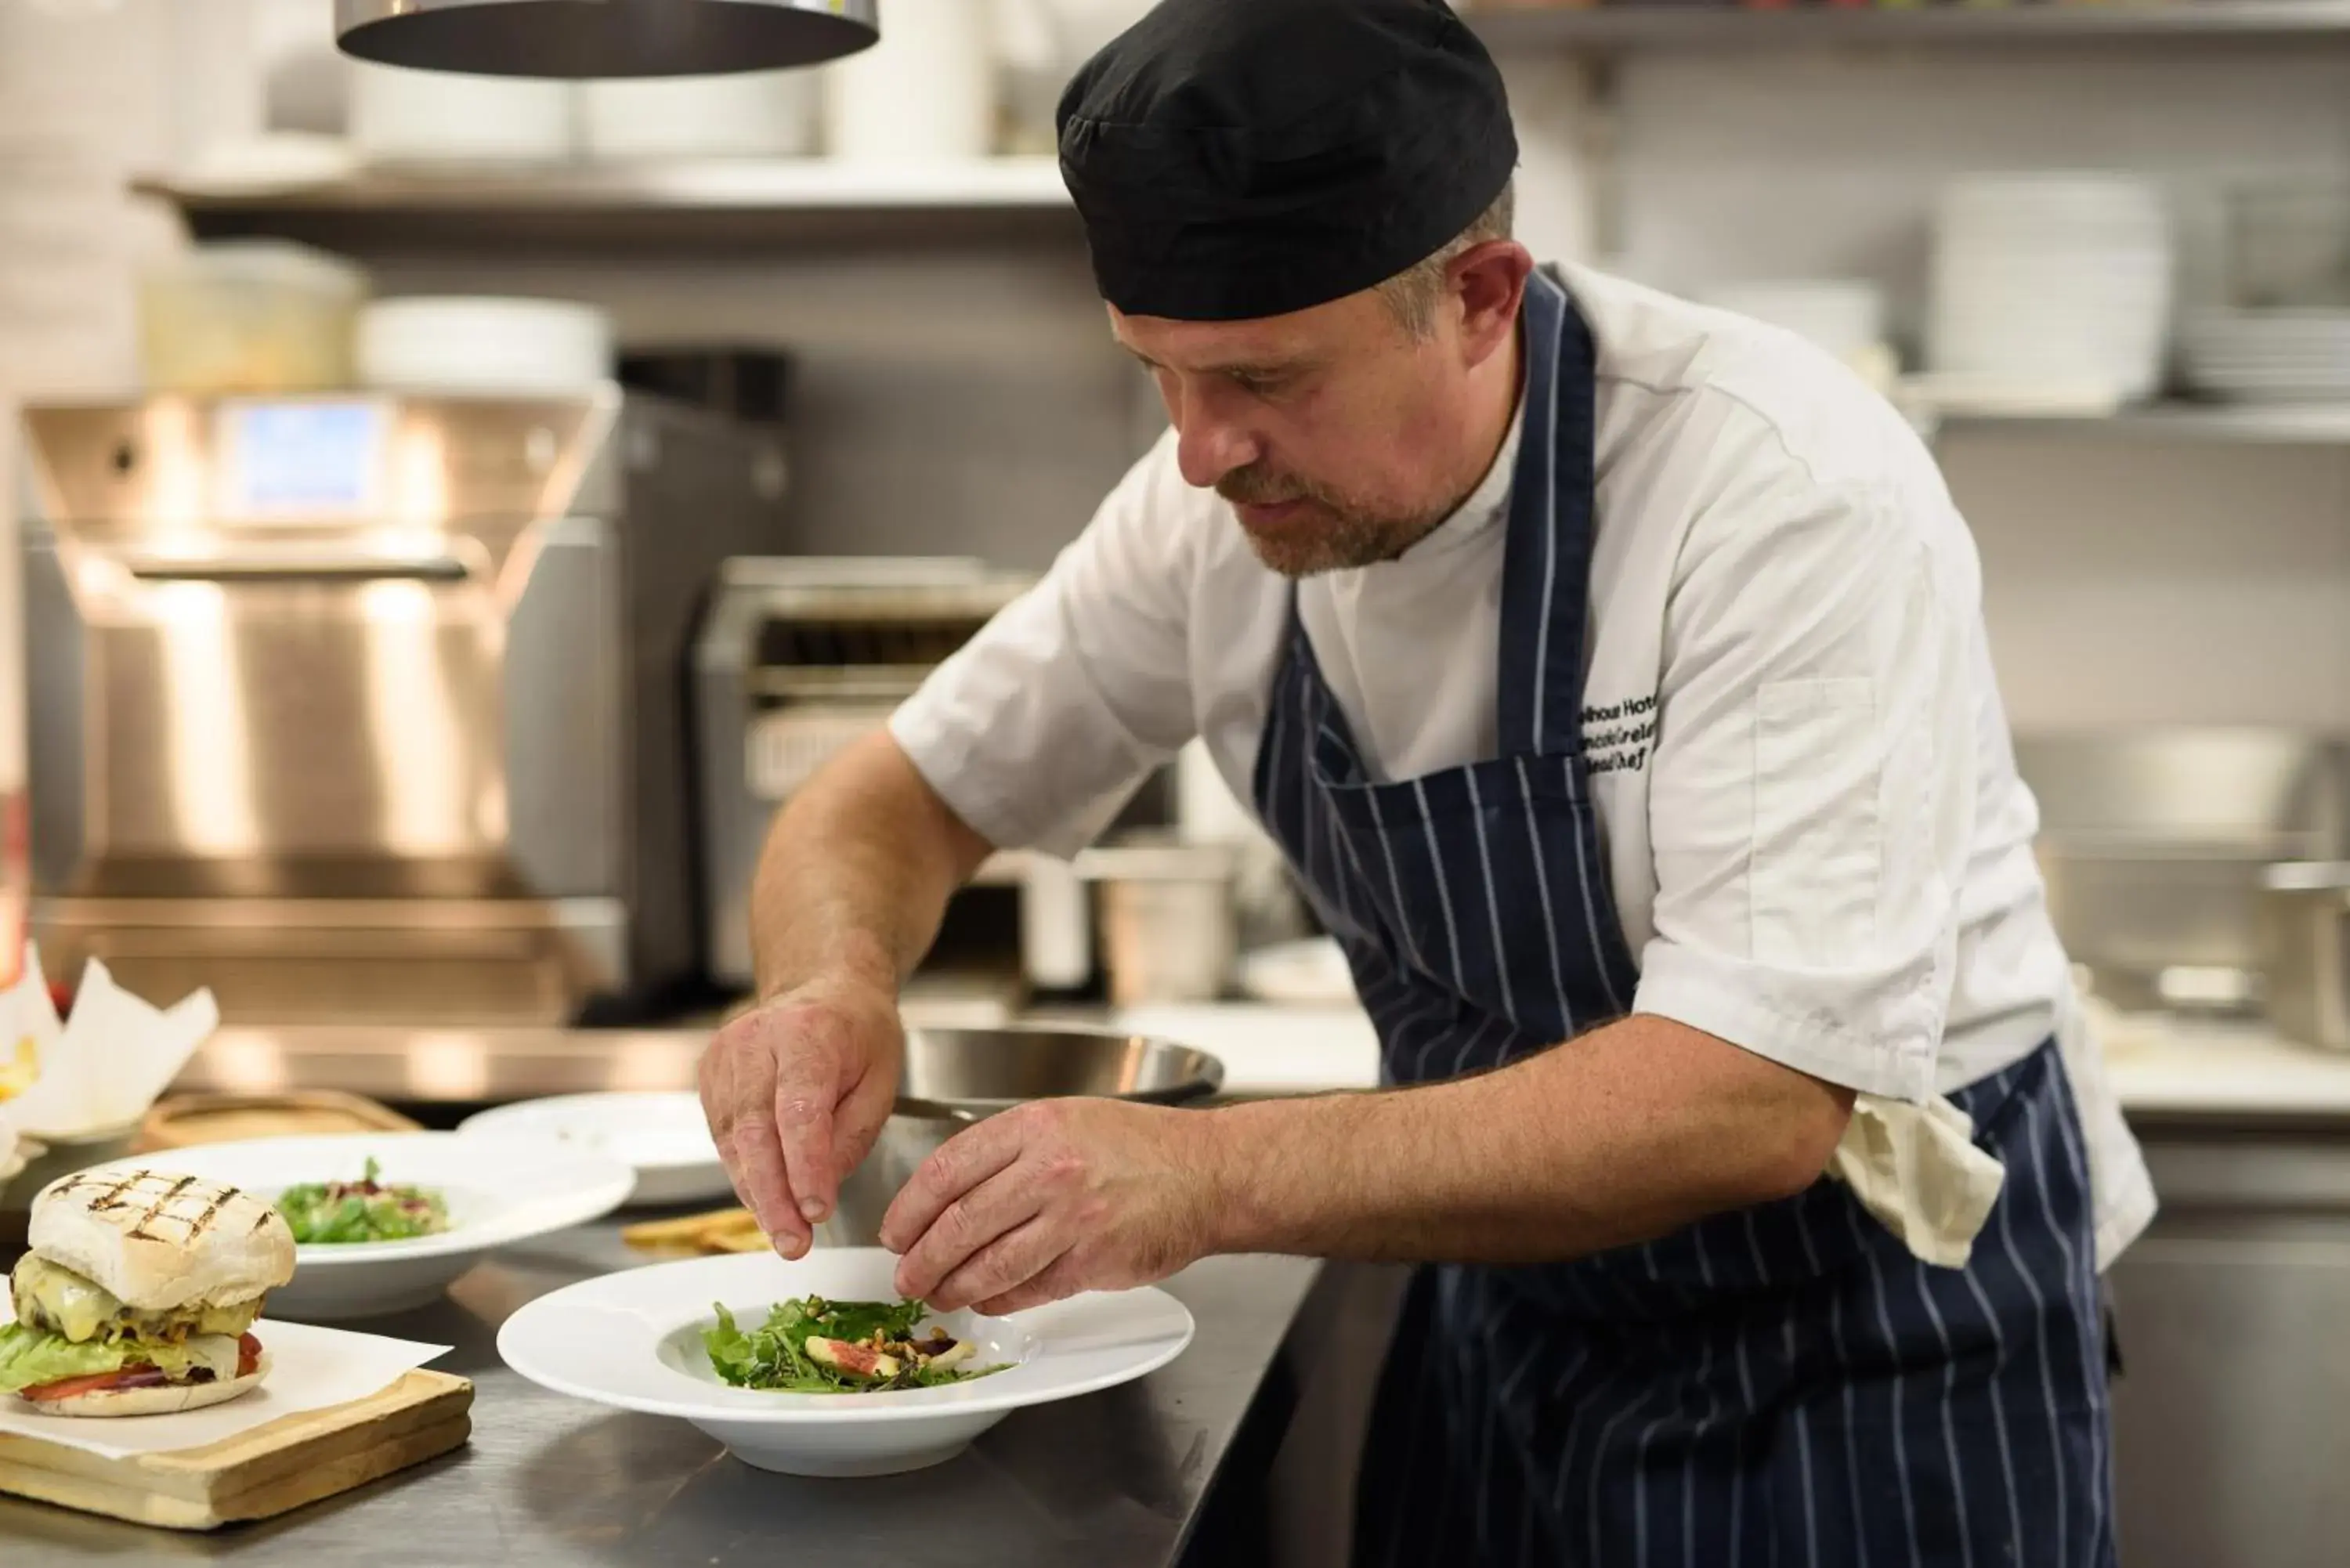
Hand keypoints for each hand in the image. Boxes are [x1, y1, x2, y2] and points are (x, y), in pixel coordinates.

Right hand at [699, 979, 902, 1258]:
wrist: (823, 988)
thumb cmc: (858, 1031)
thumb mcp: (882, 1078)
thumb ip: (852, 1135)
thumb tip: (819, 1191)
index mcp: (807, 1032)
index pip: (798, 1109)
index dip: (804, 1166)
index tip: (816, 1210)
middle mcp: (756, 1040)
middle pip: (755, 1130)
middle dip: (773, 1195)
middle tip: (793, 1243)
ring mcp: (725, 1056)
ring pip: (733, 1139)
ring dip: (757, 1193)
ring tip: (784, 1234)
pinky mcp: (709, 1075)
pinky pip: (724, 1136)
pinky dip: (745, 1172)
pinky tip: (766, 1199)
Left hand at [880, 1099, 1221, 1313]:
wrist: (1209, 1173)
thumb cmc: (1139, 1147)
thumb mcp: (1067, 1120)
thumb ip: (1009, 1151)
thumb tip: (947, 1198)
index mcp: (1034, 1125)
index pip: (947, 1170)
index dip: (909, 1209)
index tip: (894, 1231)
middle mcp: (1050, 1169)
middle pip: (958, 1224)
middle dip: (921, 1260)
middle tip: (905, 1276)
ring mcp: (1072, 1218)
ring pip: (988, 1264)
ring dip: (953, 1288)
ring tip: (937, 1295)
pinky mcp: (1093, 1261)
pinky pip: (1029, 1289)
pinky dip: (1000, 1300)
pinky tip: (988, 1300)